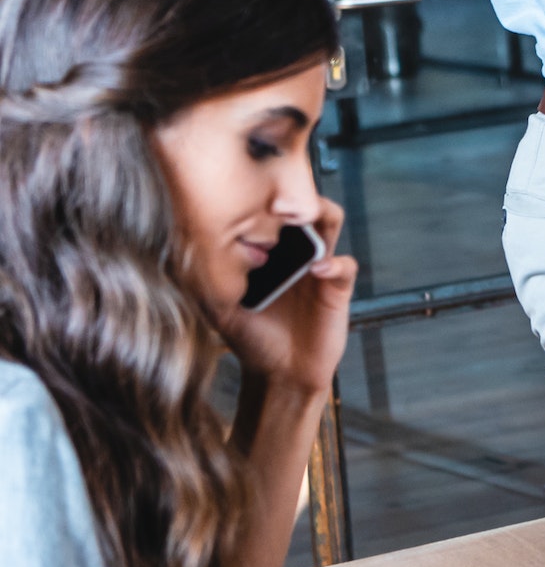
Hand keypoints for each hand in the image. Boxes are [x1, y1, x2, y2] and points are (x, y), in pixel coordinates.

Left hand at [218, 195, 355, 401]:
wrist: (279, 375)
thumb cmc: (252, 341)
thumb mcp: (219, 310)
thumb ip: (204, 285)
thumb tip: (176, 259)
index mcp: (271, 253)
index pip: (272, 212)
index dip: (264, 196)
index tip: (249, 190)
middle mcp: (296, 254)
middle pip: (303, 205)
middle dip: (294, 194)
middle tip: (278, 197)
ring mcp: (319, 268)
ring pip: (331, 223)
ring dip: (320, 214)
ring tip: (303, 219)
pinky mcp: (337, 289)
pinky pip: (345, 265)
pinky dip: (335, 263)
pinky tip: (318, 270)